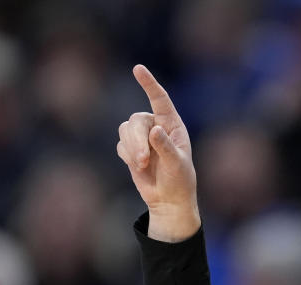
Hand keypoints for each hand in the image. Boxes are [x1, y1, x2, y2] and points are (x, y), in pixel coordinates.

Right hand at [116, 64, 199, 241]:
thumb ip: (165, 147)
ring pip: (125, 130)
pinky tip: (139, 168)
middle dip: (137, 140)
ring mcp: (142, 137)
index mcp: (172, 125)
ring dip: (132, 149)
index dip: (149, 84)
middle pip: (136, 120)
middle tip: (144, 160)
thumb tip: (154, 130)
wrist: (168, 199)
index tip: (138, 69)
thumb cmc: (179, 180)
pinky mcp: (131, 149)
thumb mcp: (177, 164)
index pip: (160, 99)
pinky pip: (121, 145)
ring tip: (143, 166)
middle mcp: (156, 126)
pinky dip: (128, 156)